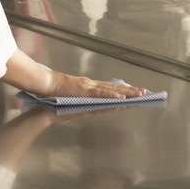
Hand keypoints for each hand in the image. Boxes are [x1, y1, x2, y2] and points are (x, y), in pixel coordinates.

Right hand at [3, 48, 145, 99]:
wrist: (44, 86)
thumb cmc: (54, 92)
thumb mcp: (70, 96)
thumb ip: (80, 98)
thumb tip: (88, 103)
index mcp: (88, 86)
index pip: (110, 88)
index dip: (123, 89)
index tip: (134, 91)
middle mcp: (91, 85)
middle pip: (115, 87)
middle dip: (131, 90)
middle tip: (145, 92)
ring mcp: (89, 87)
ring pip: (112, 90)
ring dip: (127, 92)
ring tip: (140, 94)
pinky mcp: (84, 92)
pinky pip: (101, 95)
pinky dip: (113, 96)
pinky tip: (123, 99)